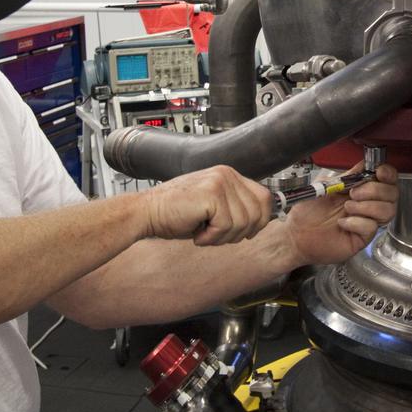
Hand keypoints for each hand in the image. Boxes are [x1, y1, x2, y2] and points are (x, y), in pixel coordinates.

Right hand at [142, 166, 272, 246]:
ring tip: (204, 233)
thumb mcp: (213, 208)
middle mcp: (227, 174)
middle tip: (217, 236)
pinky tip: (198, 233)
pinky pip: (227, 226)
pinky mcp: (212, 193)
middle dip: (241, 233)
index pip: (264, 198)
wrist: (147, 212)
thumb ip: (236, 208)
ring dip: (223, 237)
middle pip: (258, 212)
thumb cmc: (176, 214)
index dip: (260, 221)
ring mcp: (220, 181)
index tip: (245, 234)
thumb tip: (260, 221)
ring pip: (243, 222)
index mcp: (229, 175)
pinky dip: (212, 237)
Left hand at [283, 163, 398, 265]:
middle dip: (374, 190)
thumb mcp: (328, 185)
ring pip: (387, 210)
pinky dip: (356, 222)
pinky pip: (371, 227)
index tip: (379, 172)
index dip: (388, 174)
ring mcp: (367, 221)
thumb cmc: (309, 210)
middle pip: (392, 194)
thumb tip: (365, 164)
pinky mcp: (362, 238)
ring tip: (347, 207)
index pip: (387, 180)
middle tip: (353, 193)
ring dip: (366, 206)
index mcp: (362, 189)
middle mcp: (368, 205)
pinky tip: (342, 223)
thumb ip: (348, 175)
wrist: (296, 233)